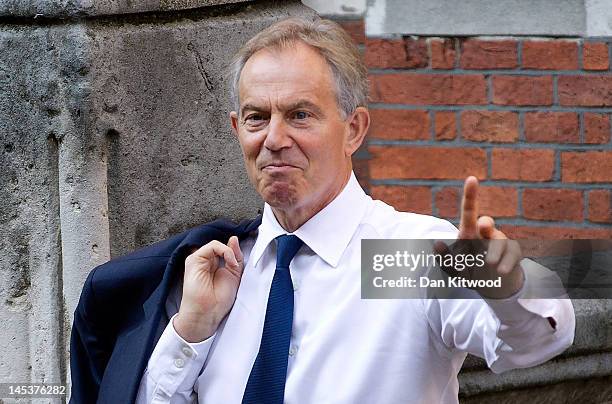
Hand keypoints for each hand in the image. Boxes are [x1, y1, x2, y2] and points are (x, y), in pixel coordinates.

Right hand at [174, 236, 243, 341]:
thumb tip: (234, 239)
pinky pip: (212, 246)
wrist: (208, 313)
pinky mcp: (194, 260)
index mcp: (214, 265)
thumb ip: (235, 257)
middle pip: (221, 246)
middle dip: (233, 250)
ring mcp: (199, 260)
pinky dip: (225, 251)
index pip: (225, 249)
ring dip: (230, 252)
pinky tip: (229, 262)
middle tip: (237, 263)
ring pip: (216, 244)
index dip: (234, 249)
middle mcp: (205, 261)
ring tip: (233, 265)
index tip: (241, 258)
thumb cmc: (219, 300)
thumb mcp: (234, 275)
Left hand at [438, 176, 523, 298]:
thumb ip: (445, 259)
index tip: (472, 179)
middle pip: (486, 222)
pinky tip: (501, 271)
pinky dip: (506, 263)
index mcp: (468, 234)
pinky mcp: (514, 251)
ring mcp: (501, 241)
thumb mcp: (454, 270)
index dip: (470, 195)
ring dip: (493, 251)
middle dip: (486, 223)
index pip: (468, 212)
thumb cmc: (470, 272)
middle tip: (483, 227)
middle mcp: (485, 234)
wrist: (493, 287)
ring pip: (499, 240)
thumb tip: (436, 244)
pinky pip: (512, 253)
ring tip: (489, 264)